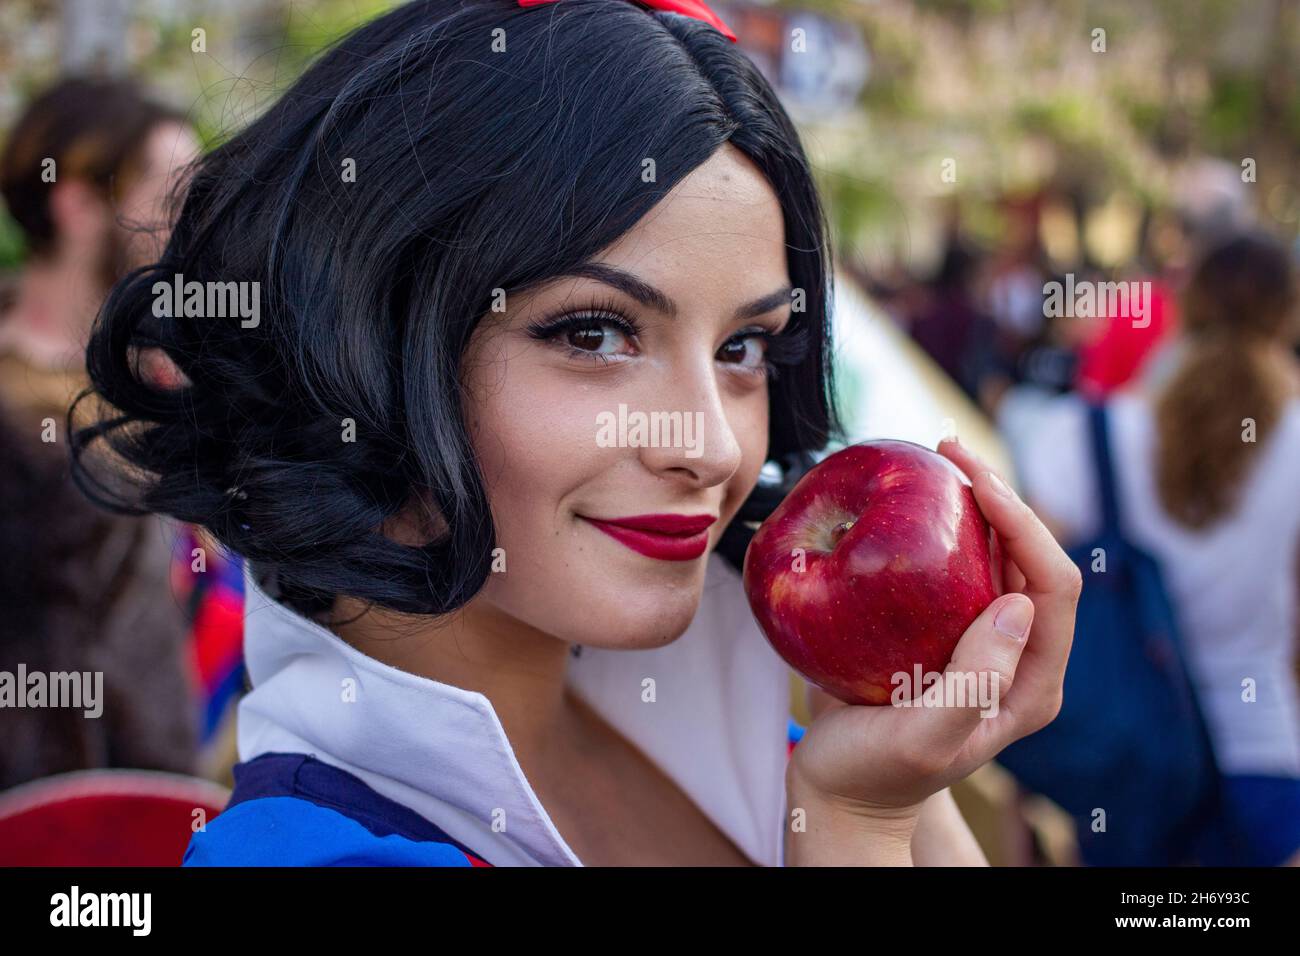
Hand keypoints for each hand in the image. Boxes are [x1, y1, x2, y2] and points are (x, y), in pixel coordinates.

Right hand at [784, 437, 1080, 863]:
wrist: (840, 788)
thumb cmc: (876, 772)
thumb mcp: (923, 738)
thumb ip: (973, 682)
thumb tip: (1014, 605)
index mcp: (1031, 682)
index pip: (1054, 586)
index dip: (1024, 524)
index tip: (973, 481)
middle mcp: (1018, 654)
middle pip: (1031, 556)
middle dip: (1000, 495)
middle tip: (947, 449)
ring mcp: (984, 639)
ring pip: (996, 552)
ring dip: (972, 502)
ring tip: (935, 459)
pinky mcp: (947, 628)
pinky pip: (955, 563)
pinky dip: (938, 525)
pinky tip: (908, 498)